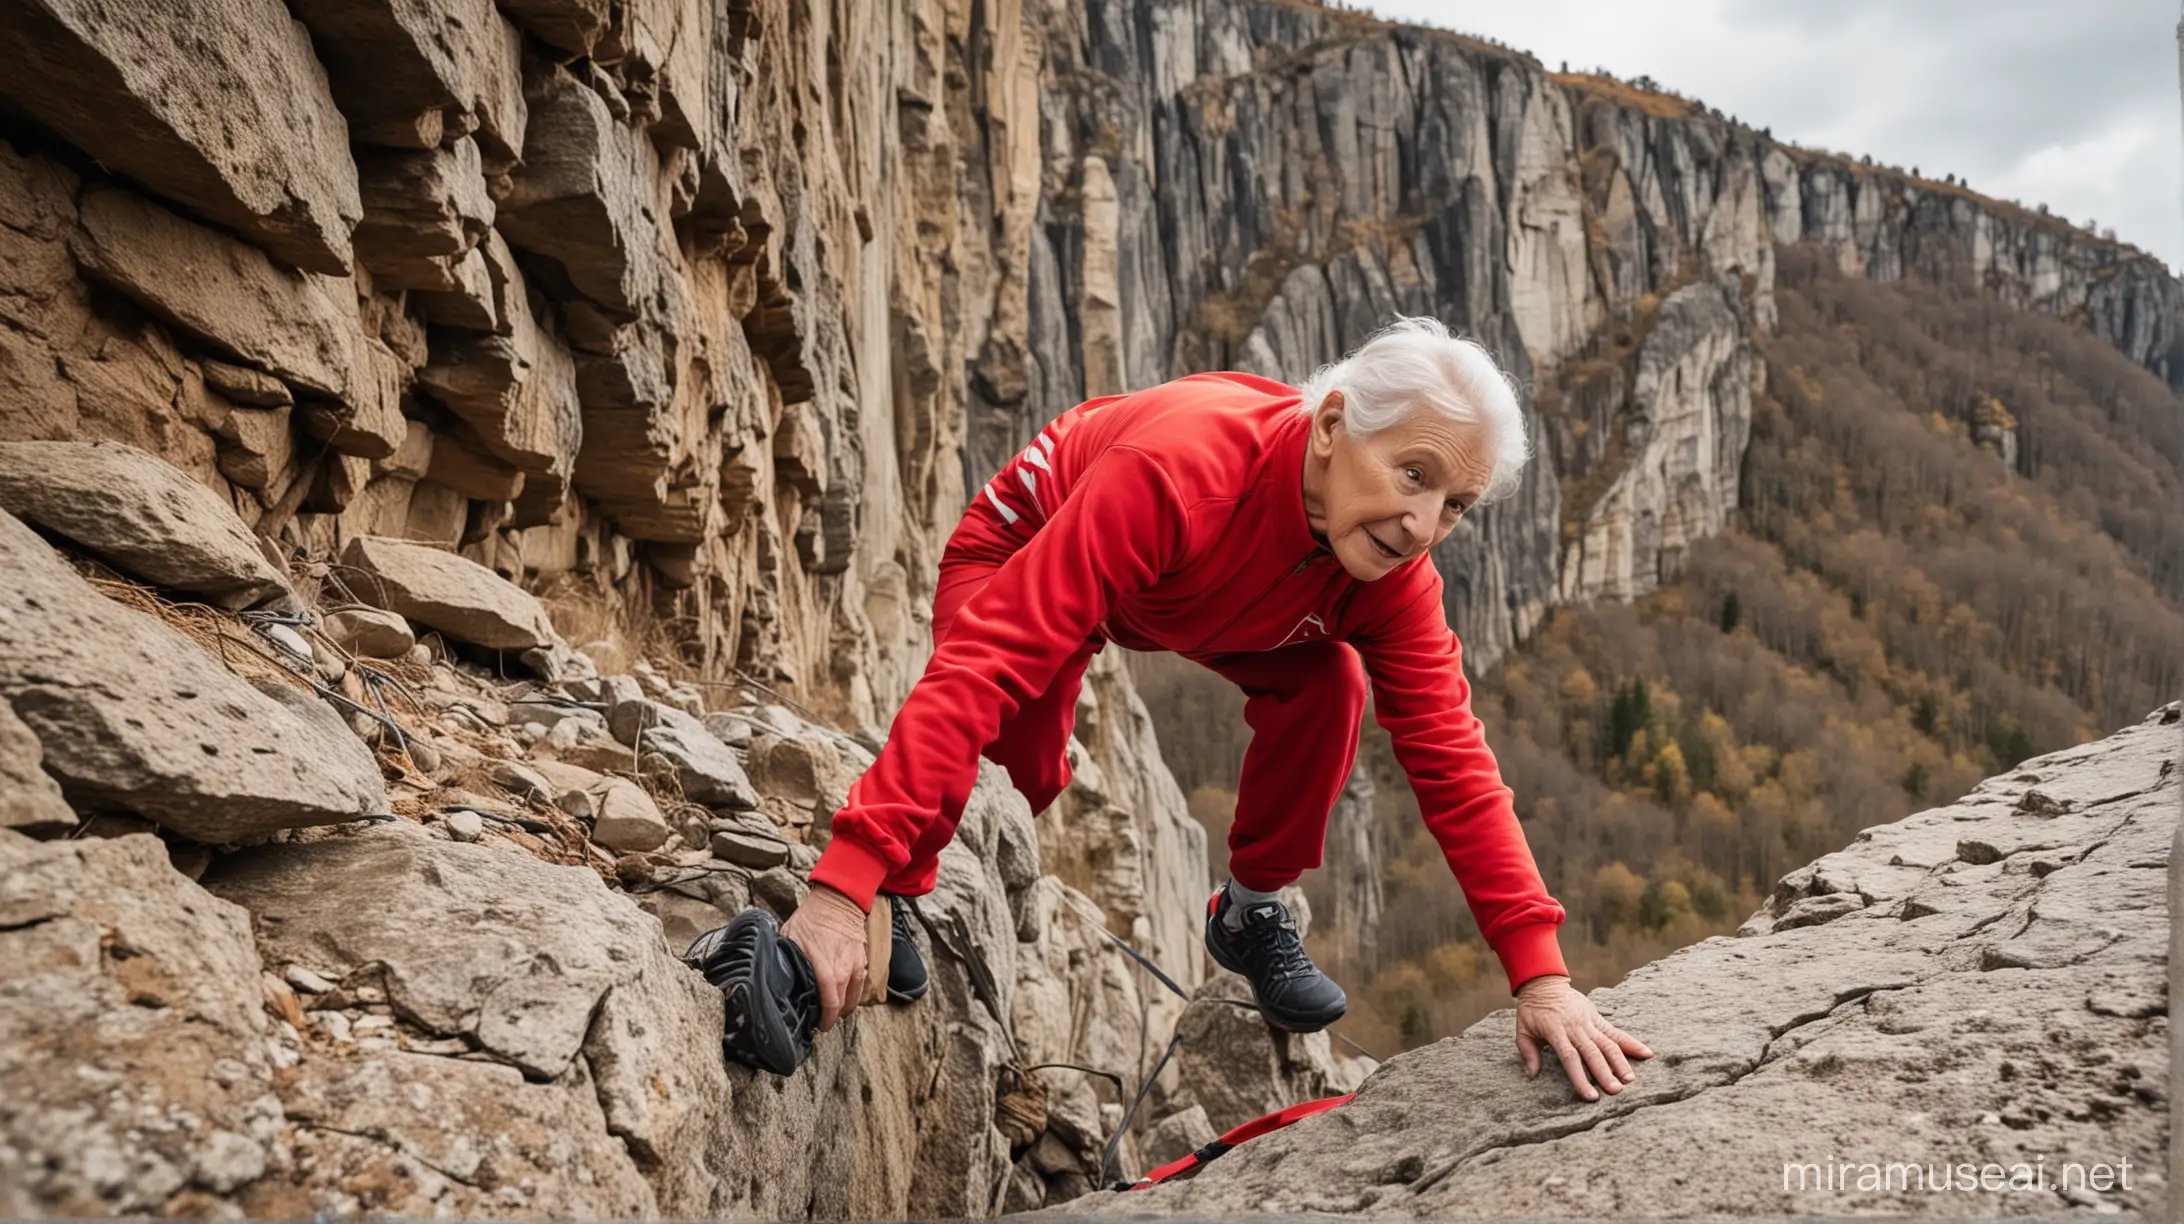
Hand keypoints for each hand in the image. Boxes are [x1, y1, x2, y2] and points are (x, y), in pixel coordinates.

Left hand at [779, 883, 869, 1031]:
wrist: (838, 900)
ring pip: (853, 998)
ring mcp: (855, 965)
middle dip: (832, 1017)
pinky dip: (853, 994)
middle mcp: (843, 970)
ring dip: (844, 1007)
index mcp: (825, 967)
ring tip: (833, 1011)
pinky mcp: (862, 961)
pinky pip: (860, 985)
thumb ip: (786, 959)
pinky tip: (844, 996)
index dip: (825, 1019)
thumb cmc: (812, 917)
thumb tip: (773, 975)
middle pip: (842, 1005)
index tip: (818, 1026)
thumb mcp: (790, 937)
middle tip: (821, 1021)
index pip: (829, 1003)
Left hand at [1514, 974, 1652, 1100]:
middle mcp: (1575, 1027)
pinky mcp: (1598, 1017)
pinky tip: (1647, 1053)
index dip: (1580, 1078)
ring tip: (1630, 1080)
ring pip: (1608, 1043)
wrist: (1543, 983)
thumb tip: (1532, 1075)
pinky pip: (1616, 1031)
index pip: (1570, 1058)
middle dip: (1605, 1073)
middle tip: (1615, 1091)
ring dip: (1620, 1061)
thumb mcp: (1523, 1030)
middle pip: (1592, 1053)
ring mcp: (1589, 1022)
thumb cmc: (1532, 1010)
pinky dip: (1631, 1042)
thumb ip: (1528, 1053)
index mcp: (1556, 1032)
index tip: (1590, 1097)